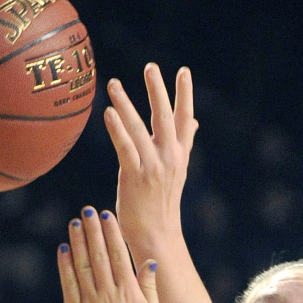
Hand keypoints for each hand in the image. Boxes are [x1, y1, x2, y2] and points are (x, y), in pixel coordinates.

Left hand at [57, 208, 162, 302]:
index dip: (112, 233)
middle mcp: (109, 294)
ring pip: (83, 266)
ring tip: (74, 223)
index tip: (106, 216)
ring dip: (78, 242)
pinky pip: (69, 284)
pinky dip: (65, 266)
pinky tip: (64, 249)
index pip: (119, 256)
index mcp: (130, 293)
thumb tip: (149, 262)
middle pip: (99, 255)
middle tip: (87, 210)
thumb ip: (150, 288)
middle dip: (93, 230)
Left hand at [104, 64, 197, 254]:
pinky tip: (108, 113)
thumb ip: (183, 143)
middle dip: (157, 91)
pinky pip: (125, 148)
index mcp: (179, 155)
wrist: (157, 235)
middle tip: (151, 67)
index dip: (185, 95)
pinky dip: (117, 129)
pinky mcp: (135, 177)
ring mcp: (153, 167)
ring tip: (113, 84)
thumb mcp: (176, 171)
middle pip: (164, 118)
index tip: (183, 71)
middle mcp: (169, 158)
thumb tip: (194, 122)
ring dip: (126, 104)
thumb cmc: (161, 204)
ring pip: (139, 129)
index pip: (184, 120)